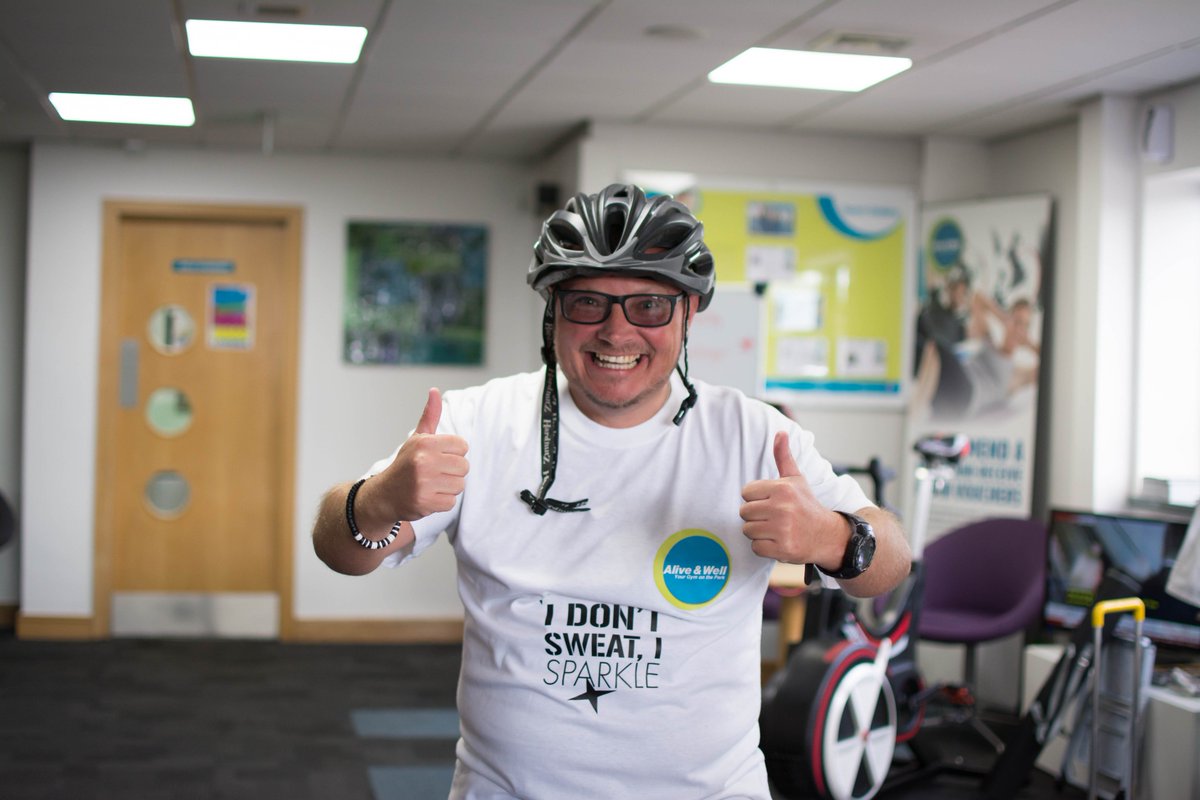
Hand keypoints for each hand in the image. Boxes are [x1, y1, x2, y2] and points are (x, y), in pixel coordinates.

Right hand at [377, 388, 469, 520]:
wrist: (384, 495)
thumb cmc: (406, 464)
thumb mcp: (417, 438)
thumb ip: (430, 416)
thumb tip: (435, 390)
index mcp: (424, 443)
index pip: (462, 446)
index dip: (453, 453)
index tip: (438, 457)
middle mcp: (423, 461)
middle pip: (464, 466)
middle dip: (453, 471)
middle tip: (435, 473)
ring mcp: (424, 483)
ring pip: (460, 485)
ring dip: (448, 487)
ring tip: (431, 484)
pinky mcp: (425, 502)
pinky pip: (451, 502)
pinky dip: (442, 501)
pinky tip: (428, 496)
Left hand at [739, 431, 845, 564]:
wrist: (828, 535)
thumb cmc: (807, 505)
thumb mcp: (796, 479)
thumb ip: (783, 457)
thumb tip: (780, 432)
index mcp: (782, 488)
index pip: (746, 492)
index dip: (756, 499)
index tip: (771, 502)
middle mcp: (782, 508)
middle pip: (744, 512)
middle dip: (755, 516)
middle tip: (773, 518)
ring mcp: (783, 530)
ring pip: (748, 530)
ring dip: (758, 532)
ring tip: (776, 529)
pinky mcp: (783, 549)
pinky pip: (755, 548)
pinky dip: (764, 548)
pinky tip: (778, 542)